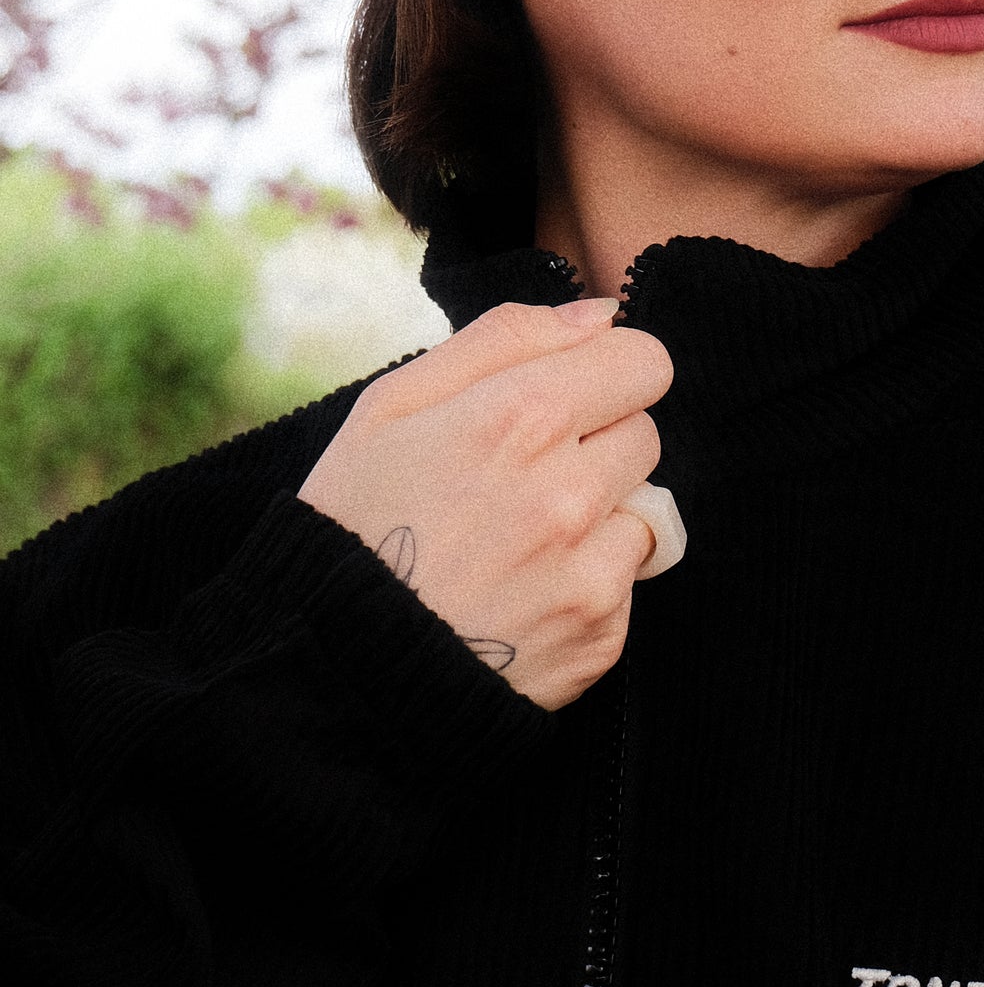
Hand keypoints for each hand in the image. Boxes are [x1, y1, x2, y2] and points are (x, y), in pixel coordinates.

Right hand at [298, 298, 672, 711]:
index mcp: (521, 417)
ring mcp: (589, 570)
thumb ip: (505, 338)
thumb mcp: (393, 405)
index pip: (643, 360)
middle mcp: (568, 491)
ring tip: (519, 537)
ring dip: (600, 513)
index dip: (604, 372)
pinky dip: (588, 580)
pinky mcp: (600, 635)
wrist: (334, 671)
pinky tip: (523, 590)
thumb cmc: (354, 522)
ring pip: (644, 506)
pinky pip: (629, 581)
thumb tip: (599, 315)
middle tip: (523, 475)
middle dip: (598, 441)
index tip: (566, 396)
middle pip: (646, 431)